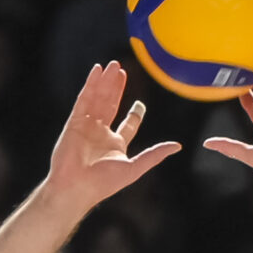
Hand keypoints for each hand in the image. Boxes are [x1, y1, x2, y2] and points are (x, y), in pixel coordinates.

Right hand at [45, 63, 180, 221]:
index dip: (135, 113)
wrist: (76, 187)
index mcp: (116, 145)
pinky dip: (90, 84)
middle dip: (117, 88)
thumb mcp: (135, 168)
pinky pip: (84, 99)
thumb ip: (155, 155)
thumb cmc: (104, 183)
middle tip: (122, 70)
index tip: (140, 104)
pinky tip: (97, 70)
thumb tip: (178, 146)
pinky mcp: (74, 122)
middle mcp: (101, 134)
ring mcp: (87, 126)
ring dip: (105, 82)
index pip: (128, 124)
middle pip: (111, 105)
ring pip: (98, 98)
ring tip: (113, 65)